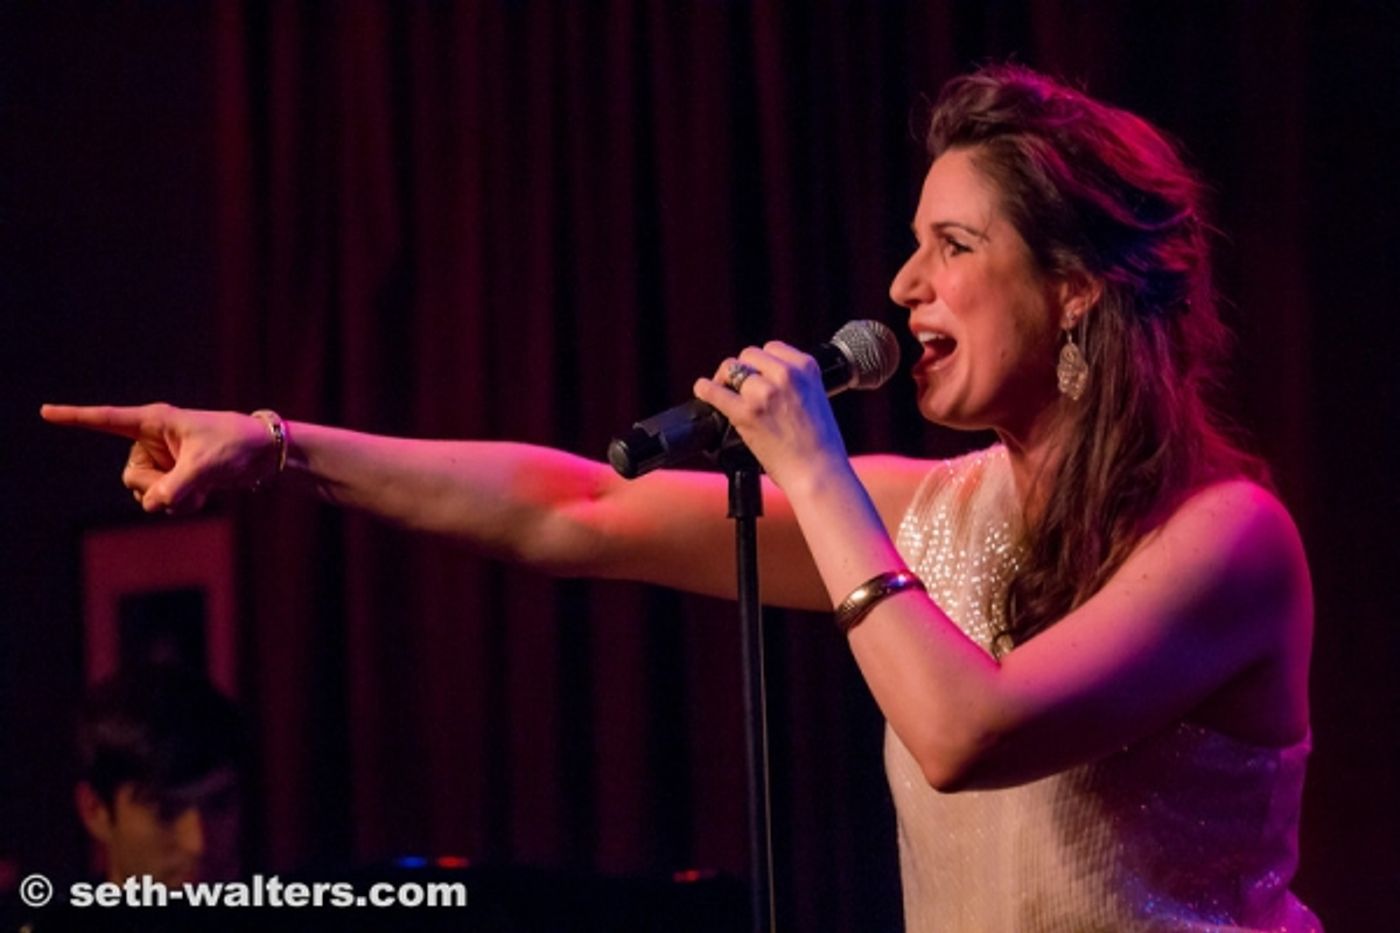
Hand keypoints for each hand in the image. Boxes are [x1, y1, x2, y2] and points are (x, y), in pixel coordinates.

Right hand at [39, 402, 276, 513]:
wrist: (266, 454)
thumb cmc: (238, 445)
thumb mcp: (207, 465)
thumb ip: (176, 486)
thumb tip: (151, 505)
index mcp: (155, 421)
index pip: (107, 420)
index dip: (75, 418)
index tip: (46, 412)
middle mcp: (152, 441)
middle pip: (131, 477)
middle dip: (157, 488)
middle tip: (191, 480)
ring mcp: (161, 462)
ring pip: (146, 494)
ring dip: (173, 499)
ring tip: (202, 485)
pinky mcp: (173, 478)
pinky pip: (161, 502)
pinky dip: (182, 504)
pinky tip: (204, 494)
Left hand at [692, 341, 850, 490]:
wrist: (818, 471)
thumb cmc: (821, 444)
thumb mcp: (816, 397)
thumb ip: (794, 383)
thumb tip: (766, 380)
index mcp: (806, 367)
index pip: (772, 348)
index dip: (761, 364)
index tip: (757, 375)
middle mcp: (786, 374)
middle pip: (749, 355)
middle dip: (743, 370)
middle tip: (739, 388)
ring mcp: (765, 392)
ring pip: (732, 369)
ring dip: (727, 381)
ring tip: (726, 394)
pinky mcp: (747, 412)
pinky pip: (714, 391)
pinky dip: (705, 389)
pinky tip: (702, 391)